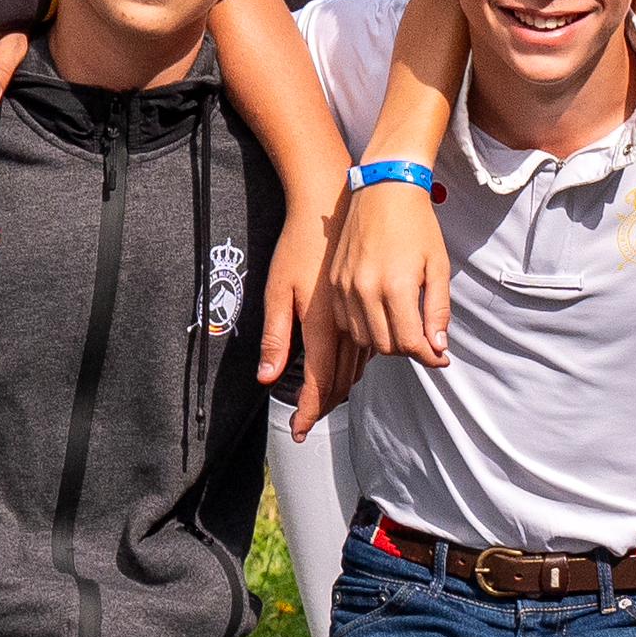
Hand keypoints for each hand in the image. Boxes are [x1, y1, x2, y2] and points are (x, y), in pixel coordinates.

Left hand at [260, 196, 342, 433]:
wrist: (333, 205)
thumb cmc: (300, 244)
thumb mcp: (277, 290)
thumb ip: (275, 337)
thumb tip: (267, 377)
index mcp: (322, 326)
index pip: (318, 384)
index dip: (309, 411)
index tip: (299, 431)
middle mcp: (347, 326)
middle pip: (341, 381)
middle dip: (324, 405)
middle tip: (309, 422)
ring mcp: (361, 314)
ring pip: (357, 366)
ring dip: (342, 388)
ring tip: (326, 403)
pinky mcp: (368, 303)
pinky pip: (365, 347)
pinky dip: (355, 365)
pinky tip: (349, 367)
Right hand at [330, 173, 451, 370]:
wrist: (385, 188)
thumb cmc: (416, 223)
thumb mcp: (438, 266)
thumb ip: (438, 310)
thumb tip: (438, 347)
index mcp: (396, 286)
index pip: (409, 343)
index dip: (428, 356)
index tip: (439, 356)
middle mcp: (365, 289)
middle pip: (386, 346)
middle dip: (408, 348)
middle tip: (423, 337)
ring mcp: (346, 286)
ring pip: (363, 339)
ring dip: (384, 340)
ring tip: (401, 324)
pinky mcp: (335, 282)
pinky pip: (346, 322)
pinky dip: (363, 327)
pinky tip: (378, 314)